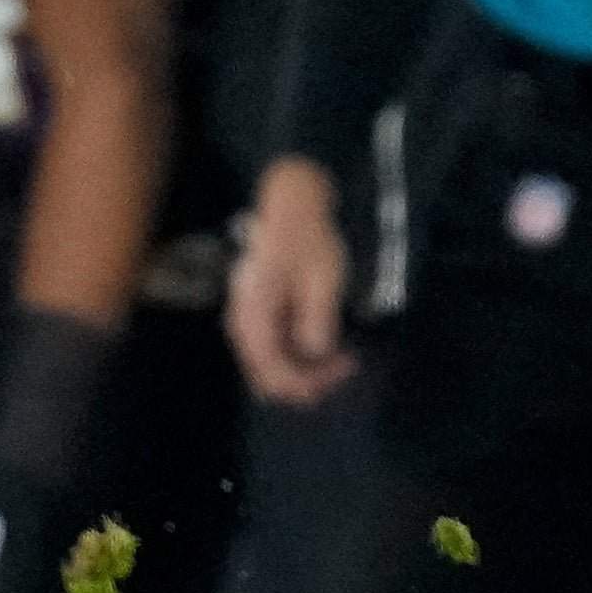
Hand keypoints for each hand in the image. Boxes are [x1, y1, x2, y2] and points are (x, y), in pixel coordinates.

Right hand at [227, 158, 359, 405]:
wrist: (292, 211)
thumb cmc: (309, 238)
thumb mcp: (322, 278)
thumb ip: (317, 317)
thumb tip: (316, 353)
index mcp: (255, 313)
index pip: (274, 370)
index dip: (310, 380)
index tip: (347, 365)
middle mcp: (244, 323)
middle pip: (268, 376)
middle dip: (308, 381)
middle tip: (348, 365)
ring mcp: (249, 323)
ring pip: (269, 368)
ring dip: (305, 372)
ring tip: (342, 359)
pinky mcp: (260, 319)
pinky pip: (274, 352)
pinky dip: (299, 358)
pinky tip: (327, 348)